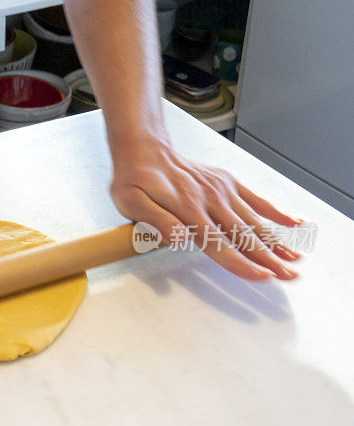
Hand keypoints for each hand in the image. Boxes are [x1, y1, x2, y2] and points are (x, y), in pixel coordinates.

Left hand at [109, 137, 302, 280]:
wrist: (143, 149)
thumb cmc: (134, 180)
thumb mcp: (130, 202)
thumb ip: (154, 221)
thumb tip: (177, 239)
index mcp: (188, 209)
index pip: (218, 243)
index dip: (240, 263)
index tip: (262, 276)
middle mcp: (210, 199)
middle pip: (243, 235)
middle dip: (268, 258)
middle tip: (289, 276)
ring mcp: (221, 189)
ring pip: (254, 220)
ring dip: (276, 240)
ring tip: (295, 258)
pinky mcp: (226, 181)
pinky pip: (255, 198)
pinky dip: (276, 211)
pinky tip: (294, 222)